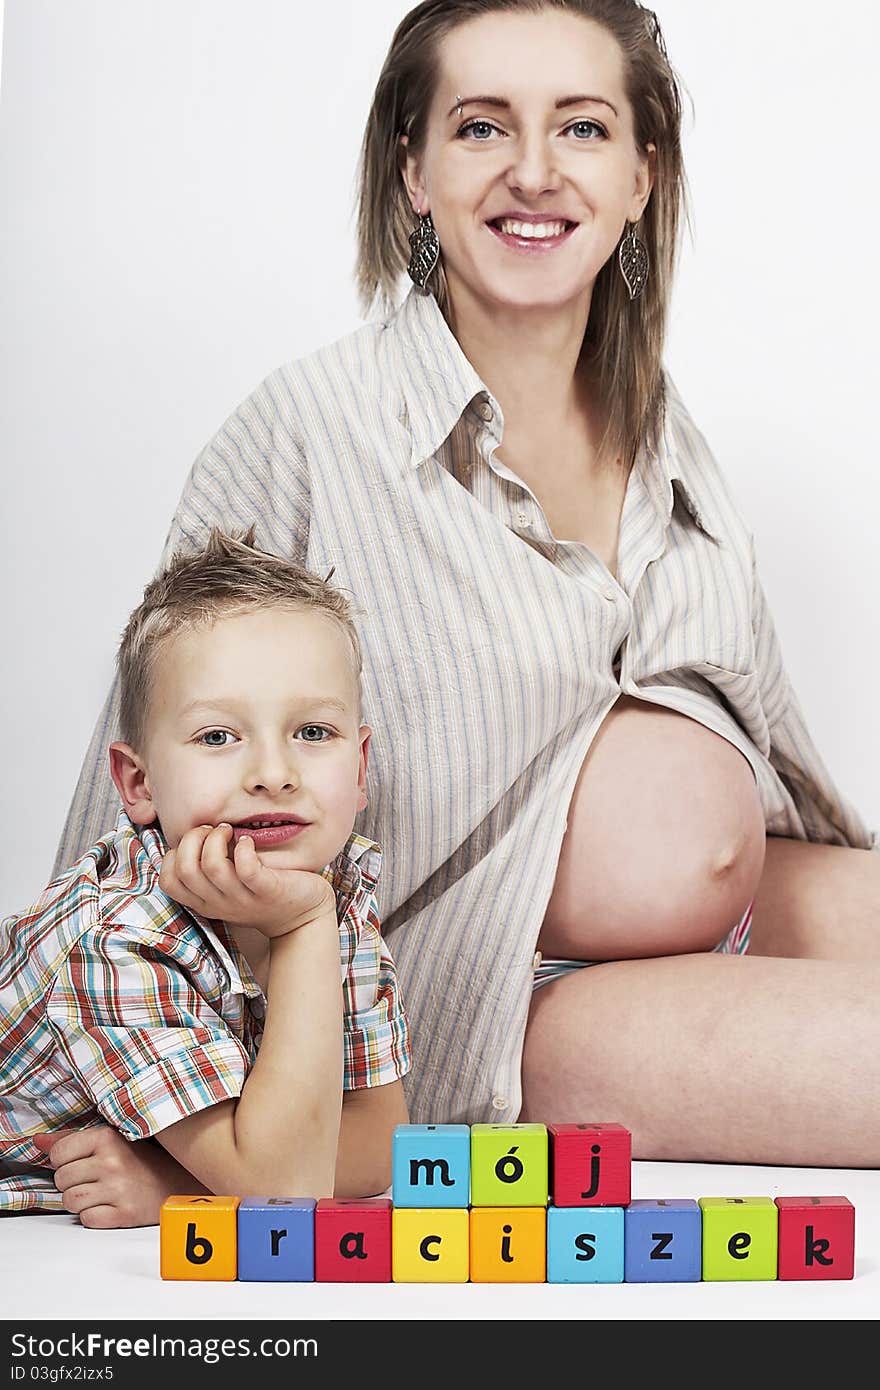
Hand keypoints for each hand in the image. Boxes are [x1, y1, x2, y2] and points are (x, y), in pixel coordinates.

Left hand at [32, 1125, 206, 1228]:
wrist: (177, 1182)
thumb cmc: (140, 1160)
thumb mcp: (110, 1140)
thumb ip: (71, 1140)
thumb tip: (38, 1141)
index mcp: (107, 1137)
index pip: (58, 1153)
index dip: (64, 1161)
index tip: (81, 1162)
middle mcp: (112, 1162)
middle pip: (61, 1180)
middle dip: (71, 1183)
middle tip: (92, 1179)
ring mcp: (118, 1189)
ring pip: (70, 1202)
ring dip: (79, 1201)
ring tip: (97, 1193)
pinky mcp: (124, 1214)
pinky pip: (87, 1220)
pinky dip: (93, 1216)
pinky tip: (107, 1206)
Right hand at [158, 823, 336, 938]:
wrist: (302, 916)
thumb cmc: (261, 891)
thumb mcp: (226, 887)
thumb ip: (206, 870)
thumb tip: (190, 834)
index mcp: (205, 901)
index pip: (168, 881)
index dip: (174, 854)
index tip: (197, 842)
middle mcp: (219, 903)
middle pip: (184, 869)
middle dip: (192, 838)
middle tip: (214, 830)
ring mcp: (243, 898)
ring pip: (211, 866)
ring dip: (217, 838)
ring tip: (231, 830)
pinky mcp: (267, 890)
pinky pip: (246, 868)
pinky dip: (243, 848)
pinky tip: (248, 841)